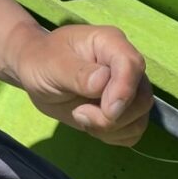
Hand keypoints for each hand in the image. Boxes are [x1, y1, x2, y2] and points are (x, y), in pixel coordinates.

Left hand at [13, 24, 152, 145]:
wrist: (35, 73)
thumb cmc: (41, 61)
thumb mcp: (51, 64)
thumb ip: (77, 74)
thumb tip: (102, 82)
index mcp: (110, 43)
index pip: (132, 65)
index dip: (123, 90)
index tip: (106, 110)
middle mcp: (125, 65)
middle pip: (142, 98)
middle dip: (113, 116)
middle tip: (79, 114)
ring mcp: (127, 89)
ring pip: (139, 118)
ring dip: (110, 128)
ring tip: (79, 115)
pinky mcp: (124, 110)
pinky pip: (132, 131)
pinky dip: (113, 136)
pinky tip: (90, 125)